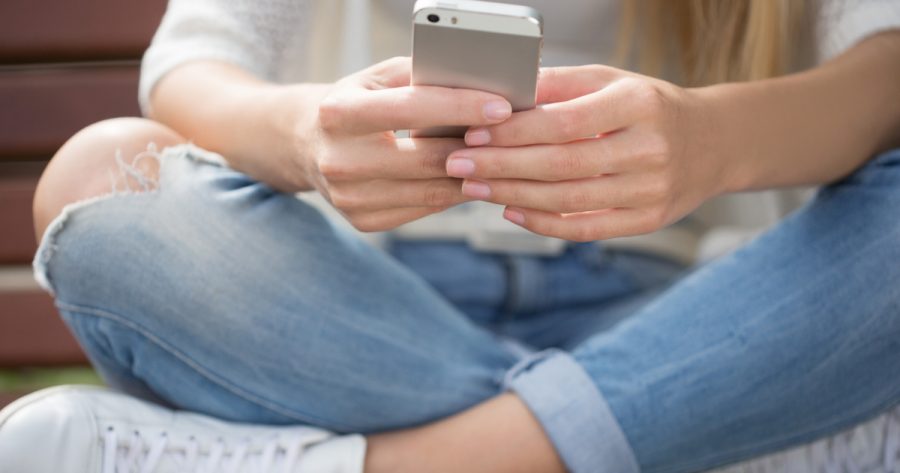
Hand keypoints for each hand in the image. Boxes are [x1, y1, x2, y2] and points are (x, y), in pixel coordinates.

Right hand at [296, 57, 512, 231]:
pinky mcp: (363, 221)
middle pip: (427, 159)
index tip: (502, 106)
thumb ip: (421, 77)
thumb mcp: (378, 78)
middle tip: (513, 136)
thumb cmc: (354, 102)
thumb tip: (481, 84)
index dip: (461, 107)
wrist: (305, 144)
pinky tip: (470, 176)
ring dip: (472, 174)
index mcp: (338, 113)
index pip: (410, 109)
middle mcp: (339, 160)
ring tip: (500, 156)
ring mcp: (349, 197)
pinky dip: (452, 192)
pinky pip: (424, 208)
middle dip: (477, 147)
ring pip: (432, 190)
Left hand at [444, 66, 726, 241]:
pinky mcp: (648, 221)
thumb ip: (559, 85)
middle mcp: (649, 149)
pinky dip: (544, 224)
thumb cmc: (647, 106)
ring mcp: (652, 191)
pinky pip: (587, 229)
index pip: (564, 122)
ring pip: (569, 200)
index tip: (472, 134)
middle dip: (501, 167)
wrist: (711, 143)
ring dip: (513, 196)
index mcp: (639, 105)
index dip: (514, 132)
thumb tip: (500, 92)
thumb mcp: (612, 81)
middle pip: (562, 164)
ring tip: (474, 188)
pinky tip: (511, 212)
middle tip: (457, 164)